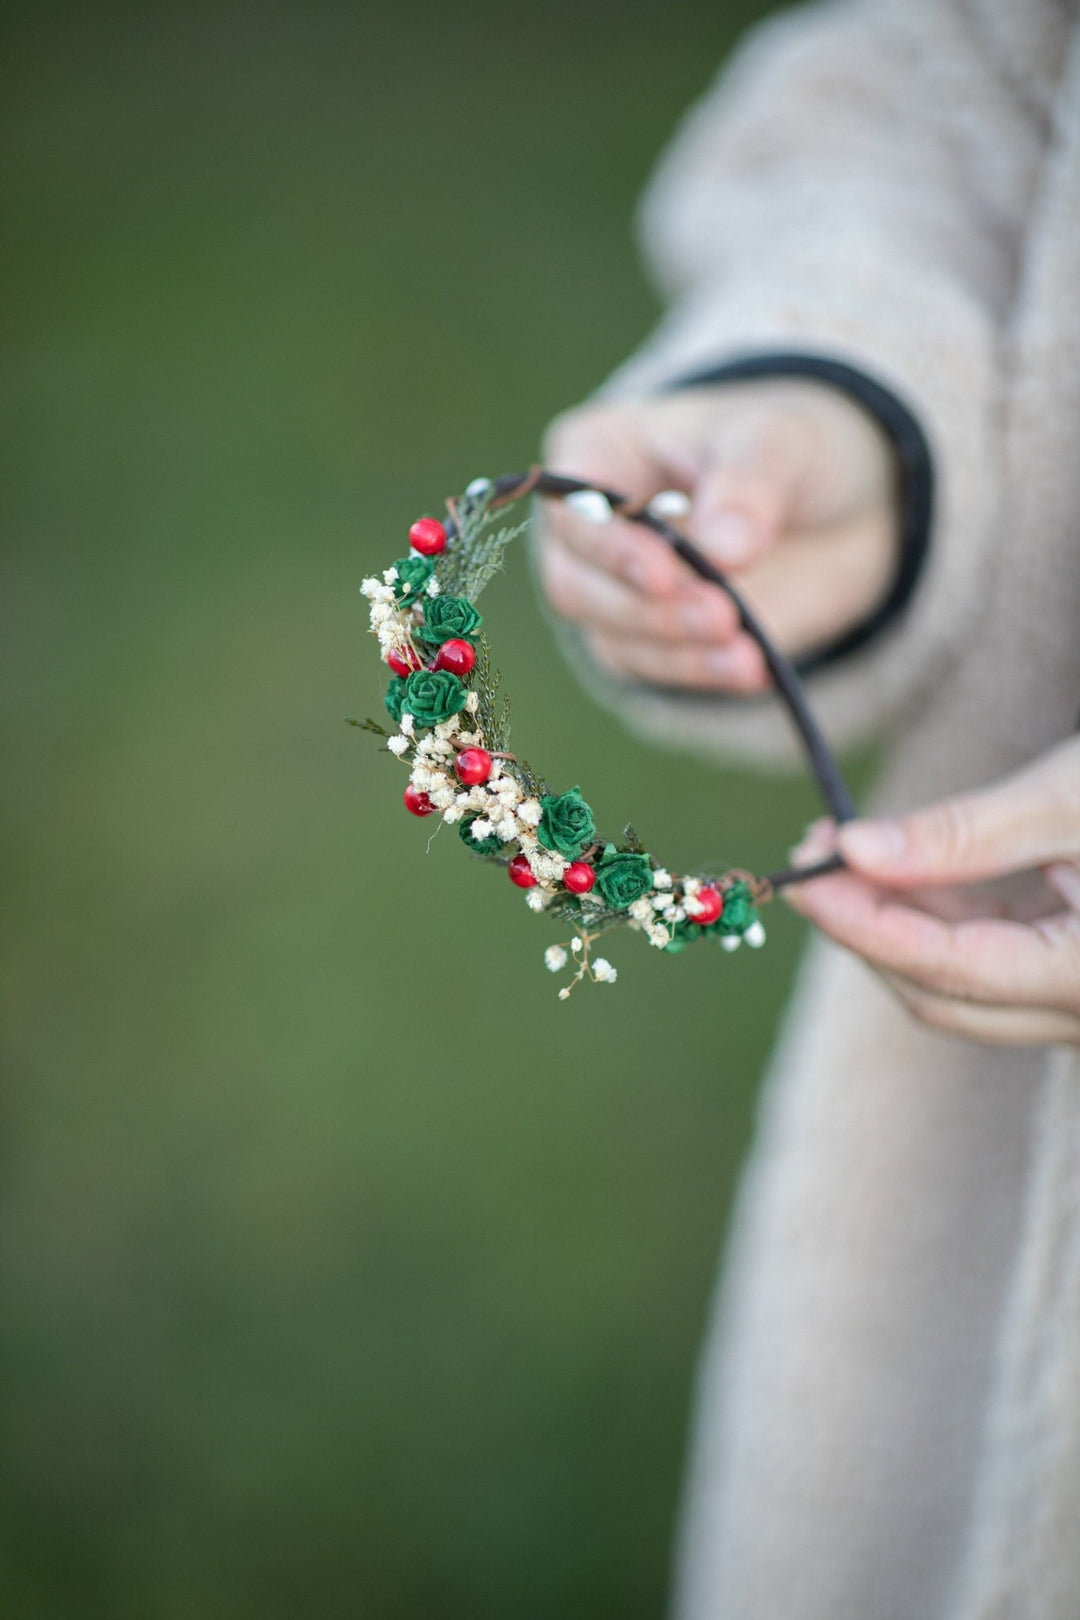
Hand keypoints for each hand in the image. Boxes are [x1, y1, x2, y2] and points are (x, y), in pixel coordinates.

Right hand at [537, 381, 897, 692]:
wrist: (832, 508)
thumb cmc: (783, 448)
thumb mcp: (778, 440)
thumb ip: (748, 486)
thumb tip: (724, 550)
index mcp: (597, 452)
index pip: (571, 506)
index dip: (607, 546)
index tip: (663, 573)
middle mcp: (591, 529)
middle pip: (577, 585)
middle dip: (645, 610)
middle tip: (720, 615)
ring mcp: (615, 591)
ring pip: (615, 636)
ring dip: (678, 651)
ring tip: (747, 653)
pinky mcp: (653, 640)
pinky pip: (661, 668)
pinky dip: (704, 672)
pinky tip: (751, 668)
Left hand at [785, 737, 1079, 1045]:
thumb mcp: (1069, 797)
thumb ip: (962, 835)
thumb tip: (855, 852)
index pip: (950, 970)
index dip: (864, 924)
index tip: (801, 876)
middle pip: (947, 995)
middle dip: (870, 931)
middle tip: (810, 859)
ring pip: (967, 984)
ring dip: (900, 925)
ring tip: (842, 851)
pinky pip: (997, 963)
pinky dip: (944, 920)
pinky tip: (900, 868)